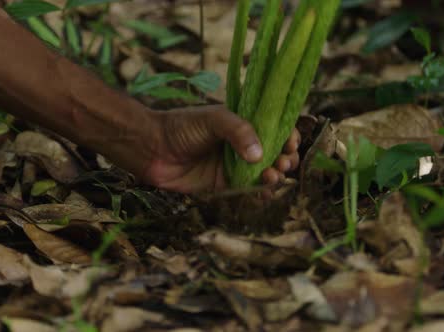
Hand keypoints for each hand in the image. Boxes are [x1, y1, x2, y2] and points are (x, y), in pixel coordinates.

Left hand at [143, 105, 299, 193]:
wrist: (152, 149)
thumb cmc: (182, 127)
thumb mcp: (213, 119)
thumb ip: (238, 131)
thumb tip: (260, 156)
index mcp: (244, 124)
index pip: (275, 129)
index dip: (287, 136)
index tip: (290, 142)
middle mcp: (243, 145)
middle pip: (276, 154)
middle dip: (286, 159)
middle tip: (283, 162)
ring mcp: (235, 166)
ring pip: (265, 174)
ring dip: (275, 177)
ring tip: (272, 175)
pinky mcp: (225, 186)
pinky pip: (249, 191)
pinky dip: (260, 194)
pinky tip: (264, 192)